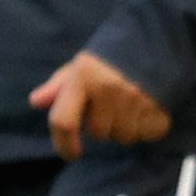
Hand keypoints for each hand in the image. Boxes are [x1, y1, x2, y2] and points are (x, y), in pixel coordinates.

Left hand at [30, 50, 171, 158]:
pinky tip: (145, 108)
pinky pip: (146, 135)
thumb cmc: (111, 55)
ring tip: (128, 104)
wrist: (156, 41)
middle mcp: (108, 90)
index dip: (63, 142)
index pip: (64, 120)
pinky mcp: (160, 109)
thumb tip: (35, 102)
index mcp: (83, 77)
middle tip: (109, 104)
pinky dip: (144, 128)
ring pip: (123, 137)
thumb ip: (58, 86)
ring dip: (123, 127)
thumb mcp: (81, 65)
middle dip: (100, 123)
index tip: (70, 153)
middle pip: (98, 132)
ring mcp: (136, 100)